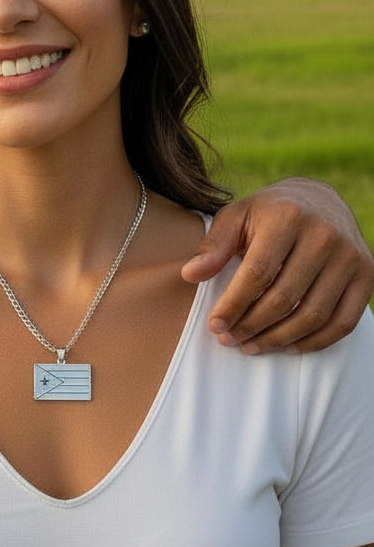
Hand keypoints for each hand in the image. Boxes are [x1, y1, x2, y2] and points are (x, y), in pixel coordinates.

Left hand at [181, 178, 373, 352]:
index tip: (215, 325)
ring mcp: (350, 257)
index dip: (234, 304)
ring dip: (279, 338)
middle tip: (229, 339)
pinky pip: (344, 322)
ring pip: (313, 314)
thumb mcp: (236, 216)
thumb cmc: (267, 212)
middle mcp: (324, 236)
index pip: (257, 273)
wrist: (320, 200)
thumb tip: (190, 275)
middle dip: (252, 325)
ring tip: (251, 346)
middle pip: (284, 298)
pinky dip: (315, 341)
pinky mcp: (367, 275)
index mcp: (287, 217)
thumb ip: (214, 245)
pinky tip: (288, 346)